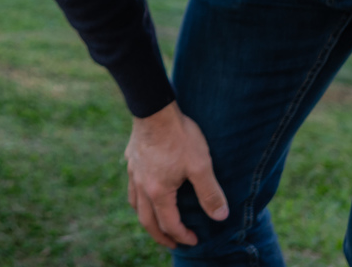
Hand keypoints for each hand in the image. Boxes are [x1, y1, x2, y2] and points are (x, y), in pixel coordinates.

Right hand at [125, 101, 228, 247]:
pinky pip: (132, 187)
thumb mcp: (200, 165)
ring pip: (135, 204)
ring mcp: (134, 172)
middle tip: (173, 243)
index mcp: (158, 192)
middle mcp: (142, 186)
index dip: (182, 236)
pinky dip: (139, 199)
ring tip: (157, 221)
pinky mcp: (131, 159)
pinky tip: (146, 191)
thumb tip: (220, 216)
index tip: (194, 240)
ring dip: (146, 219)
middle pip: (147, 221)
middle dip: (160, 236)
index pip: (169, 224)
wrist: (155, 109)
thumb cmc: (179, 136)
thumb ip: (210, 193)